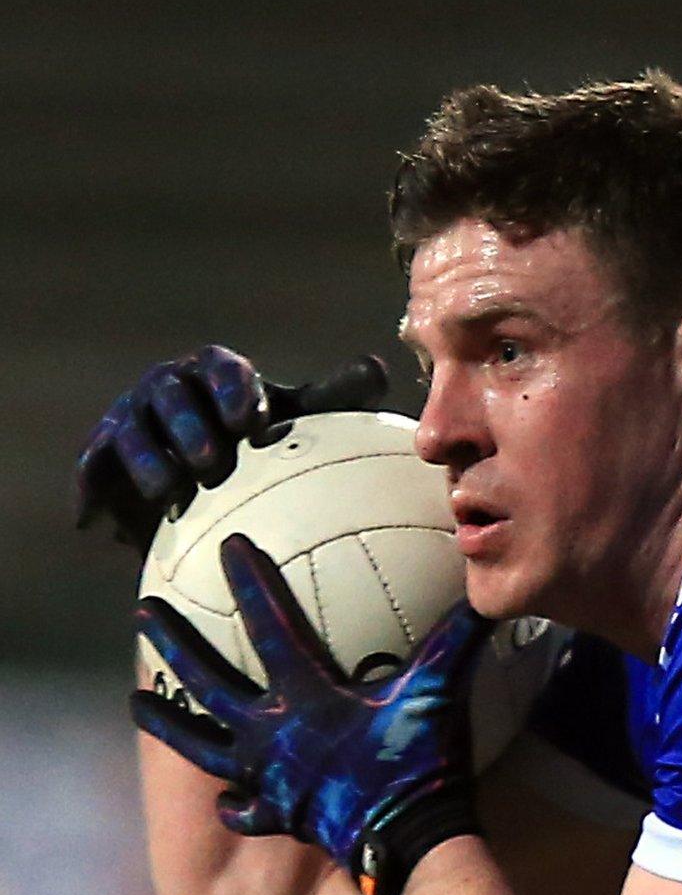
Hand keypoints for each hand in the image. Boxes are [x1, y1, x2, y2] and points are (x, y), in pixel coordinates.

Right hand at [76, 347, 388, 549]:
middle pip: (171, 396)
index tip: (251, 420)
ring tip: (170, 493)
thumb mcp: (300, 419)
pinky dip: (89, 494)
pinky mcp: (101, 456)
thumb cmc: (266, 442)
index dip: (232, 390)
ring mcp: (130, 418)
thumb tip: (378, 368)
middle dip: (188, 425)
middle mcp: (168, 387)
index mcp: (216, 372)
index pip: (223, 369)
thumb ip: (336, 396)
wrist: (208, 479)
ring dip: (148, 461)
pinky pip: (91, 471)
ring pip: (130, 433)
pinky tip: (93, 525)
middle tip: (212, 463)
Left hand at [130, 534, 492, 894]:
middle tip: (143, 613)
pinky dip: (230, 800)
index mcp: (305, 697)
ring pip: (199, 745)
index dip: (250, 582)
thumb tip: (487, 596)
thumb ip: (458, 639)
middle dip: (173, 643)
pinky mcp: (277, 814)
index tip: (228, 546)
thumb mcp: (439, 690)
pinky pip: (241, 806)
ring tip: (134, 702)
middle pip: (206, 682)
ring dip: (166, 721)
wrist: (409, 841)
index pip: (269, 625)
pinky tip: (224, 796)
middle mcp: (271, 734)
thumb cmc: (419, 761)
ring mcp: (267, 777)